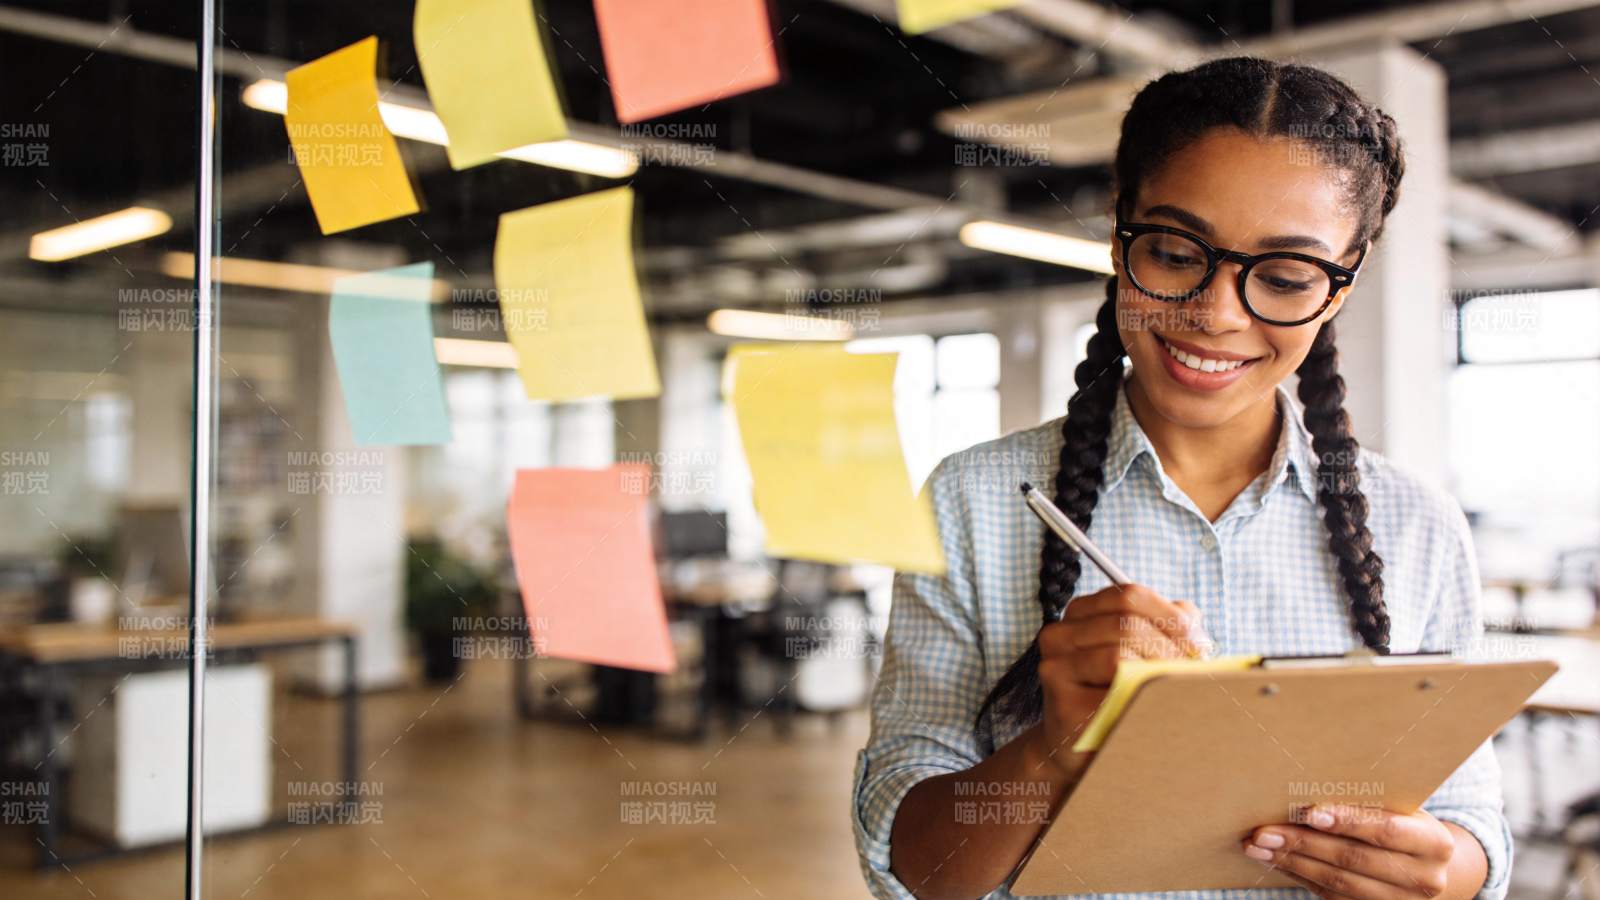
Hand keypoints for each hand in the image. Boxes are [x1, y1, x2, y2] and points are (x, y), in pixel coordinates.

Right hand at [1031, 584, 1208, 779]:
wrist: (1082, 749)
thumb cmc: (1119, 695)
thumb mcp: (1142, 651)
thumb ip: (1166, 626)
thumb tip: (1189, 618)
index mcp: (1081, 613)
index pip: (1128, 596)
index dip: (1169, 615)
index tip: (1196, 641)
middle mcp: (1059, 634)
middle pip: (1127, 623)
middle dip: (1170, 647)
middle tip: (1193, 670)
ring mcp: (1055, 667)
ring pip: (1118, 653)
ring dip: (1157, 672)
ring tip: (1174, 689)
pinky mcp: (1061, 702)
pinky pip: (1111, 691)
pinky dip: (1139, 697)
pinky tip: (1150, 707)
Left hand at [1243, 804, 1456, 898]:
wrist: (1427, 865)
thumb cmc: (1405, 822)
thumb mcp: (1401, 808)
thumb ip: (1369, 801)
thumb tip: (1306, 784)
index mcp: (1434, 843)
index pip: (1387, 830)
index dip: (1348, 821)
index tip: (1309, 812)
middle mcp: (1423, 878)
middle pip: (1353, 859)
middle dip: (1303, 843)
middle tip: (1264, 830)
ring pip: (1337, 882)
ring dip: (1292, 861)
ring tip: (1258, 845)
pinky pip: (1331, 895)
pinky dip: (1299, 875)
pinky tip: (1275, 859)